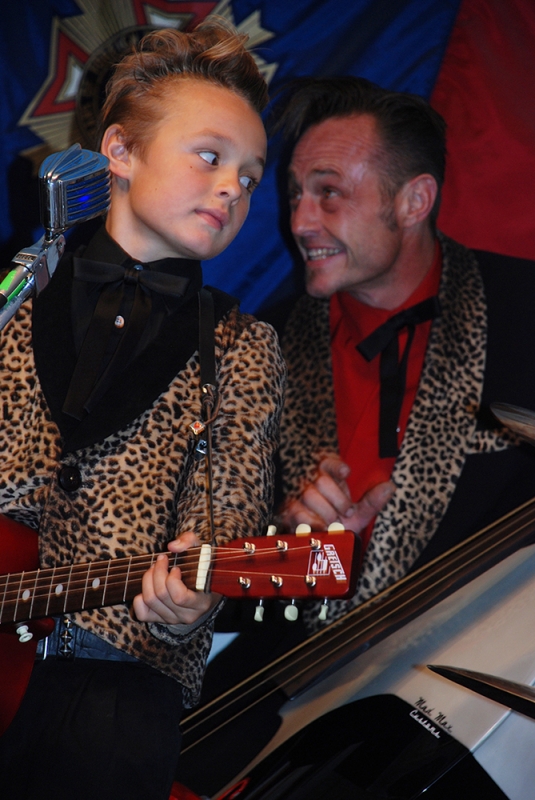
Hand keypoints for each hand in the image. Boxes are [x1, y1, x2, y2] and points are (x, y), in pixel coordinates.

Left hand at [133, 531, 220, 624]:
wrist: (202, 588)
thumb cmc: (201, 568)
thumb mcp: (200, 550)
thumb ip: (189, 542)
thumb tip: (172, 547)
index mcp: (201, 602)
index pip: (180, 597)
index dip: (172, 579)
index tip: (175, 567)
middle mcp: (187, 615)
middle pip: (161, 595)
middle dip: (157, 572)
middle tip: (161, 560)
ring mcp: (173, 619)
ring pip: (150, 600)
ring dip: (148, 580)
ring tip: (154, 568)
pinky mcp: (159, 620)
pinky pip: (142, 613)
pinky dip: (139, 598)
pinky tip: (148, 586)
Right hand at [280, 456, 394, 533]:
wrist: (320, 545)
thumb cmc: (338, 525)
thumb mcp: (357, 515)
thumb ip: (371, 501)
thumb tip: (390, 487)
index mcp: (328, 478)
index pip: (328, 463)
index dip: (336, 466)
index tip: (347, 472)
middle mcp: (311, 483)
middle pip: (322, 481)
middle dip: (338, 499)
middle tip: (346, 513)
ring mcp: (298, 496)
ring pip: (310, 495)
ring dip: (326, 512)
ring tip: (334, 523)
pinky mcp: (288, 511)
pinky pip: (299, 512)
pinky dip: (313, 521)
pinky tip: (322, 528)